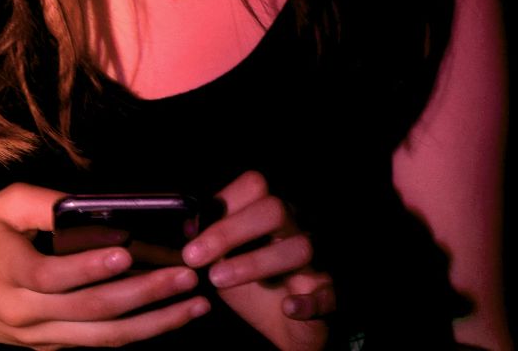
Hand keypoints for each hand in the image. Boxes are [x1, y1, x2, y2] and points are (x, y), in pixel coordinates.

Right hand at [0, 182, 209, 347]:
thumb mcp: (0, 206)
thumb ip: (47, 203)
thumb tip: (100, 206)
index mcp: (8, 271)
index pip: (55, 276)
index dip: (92, 265)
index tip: (128, 251)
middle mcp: (24, 312)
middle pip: (92, 311)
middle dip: (146, 294)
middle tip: (188, 275)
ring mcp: (37, 336)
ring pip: (103, 337)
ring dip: (155, 323)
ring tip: (196, 305)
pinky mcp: (47, 347)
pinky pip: (96, 343)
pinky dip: (136, 331)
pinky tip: (169, 317)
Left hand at [182, 170, 334, 350]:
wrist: (288, 330)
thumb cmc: (256, 288)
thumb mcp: (225, 264)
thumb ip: (209, 244)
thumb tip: (187, 226)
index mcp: (271, 215)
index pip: (255, 186)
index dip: (223, 202)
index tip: (191, 235)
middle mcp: (297, 228)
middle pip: (274, 209)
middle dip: (230, 231)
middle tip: (194, 257)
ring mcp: (317, 260)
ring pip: (299, 247)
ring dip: (256, 262)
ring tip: (218, 279)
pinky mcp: (329, 294)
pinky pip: (326, 292)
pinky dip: (308, 301)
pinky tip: (288, 307)